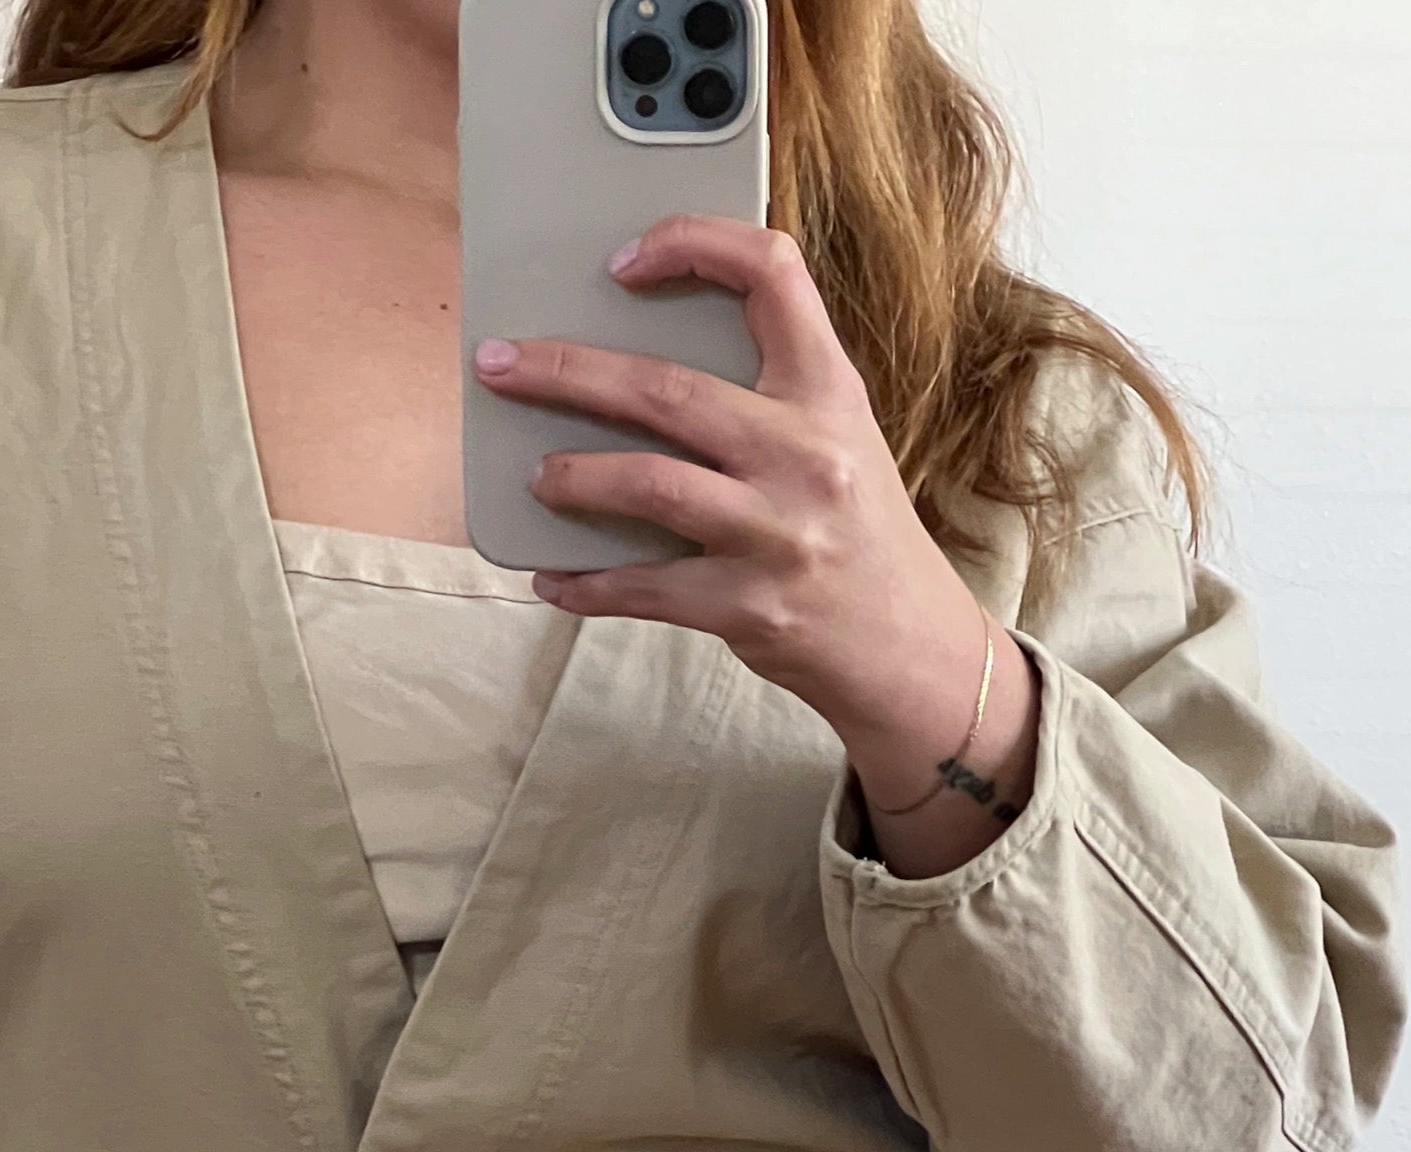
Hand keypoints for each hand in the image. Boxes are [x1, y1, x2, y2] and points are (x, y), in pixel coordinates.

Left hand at [470, 212, 1041, 876]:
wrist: (910, 647)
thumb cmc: (859, 533)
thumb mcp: (841, 438)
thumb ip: (768, 393)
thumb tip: (640, 367)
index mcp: (829, 392)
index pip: (771, 272)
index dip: (693, 245)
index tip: (622, 261)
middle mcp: (806, 453)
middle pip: (667, 389)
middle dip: (567, 371)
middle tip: (501, 364)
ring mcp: (776, 534)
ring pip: (649, 484)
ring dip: (574, 477)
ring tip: (536, 476)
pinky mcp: (749, 607)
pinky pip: (645, 590)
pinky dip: (588, 584)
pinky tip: (553, 580)